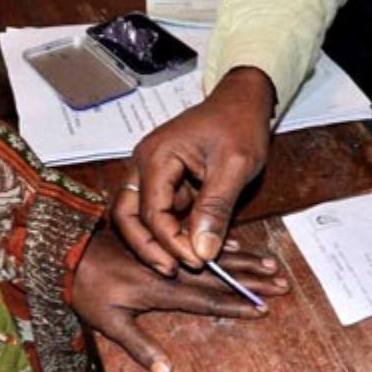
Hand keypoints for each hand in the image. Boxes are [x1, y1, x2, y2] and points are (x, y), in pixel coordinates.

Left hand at [72, 228, 287, 371]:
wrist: (64, 250)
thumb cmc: (85, 291)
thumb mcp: (109, 324)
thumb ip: (141, 347)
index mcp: (160, 290)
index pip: (206, 300)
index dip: (236, 306)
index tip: (263, 310)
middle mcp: (170, 268)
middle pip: (219, 275)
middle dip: (251, 280)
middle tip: (282, 282)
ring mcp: (168, 253)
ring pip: (213, 256)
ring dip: (244, 261)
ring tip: (271, 264)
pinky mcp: (162, 241)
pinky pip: (198, 241)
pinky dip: (222, 245)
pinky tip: (240, 245)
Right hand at [113, 67, 274, 272]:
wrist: (244, 100)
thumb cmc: (240, 123)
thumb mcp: (235, 166)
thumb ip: (216, 209)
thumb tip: (203, 251)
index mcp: (156, 157)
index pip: (150, 211)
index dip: (170, 241)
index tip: (196, 261)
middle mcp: (144, 164)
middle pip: (127, 215)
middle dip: (147, 247)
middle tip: (172, 270)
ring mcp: (152, 172)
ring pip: (139, 216)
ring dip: (157, 241)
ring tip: (182, 264)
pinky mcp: (165, 180)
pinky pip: (160, 211)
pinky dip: (173, 231)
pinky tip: (194, 246)